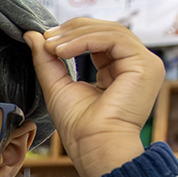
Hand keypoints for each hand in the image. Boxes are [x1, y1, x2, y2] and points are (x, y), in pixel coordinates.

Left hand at [26, 18, 164, 176]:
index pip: (100, 39)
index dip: (72, 34)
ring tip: (51, 46)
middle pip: (107, 30)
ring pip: (111, 31)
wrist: (93, 146)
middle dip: (73, 30)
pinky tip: (64, 51)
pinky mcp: (145, 65)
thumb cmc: (79, 127)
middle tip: (46, 37)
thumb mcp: (57, 85)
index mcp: (119, 70)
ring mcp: (145, 64)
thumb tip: (32, 34)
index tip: (45, 39)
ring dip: (76, 35)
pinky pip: (115, 39)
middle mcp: (135, 65)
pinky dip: (86, 40)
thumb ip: (47, 59)